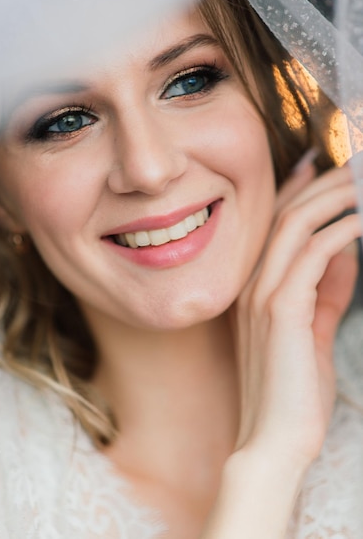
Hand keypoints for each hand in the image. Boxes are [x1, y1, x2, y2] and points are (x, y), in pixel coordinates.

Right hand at [230, 159, 359, 466]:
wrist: (274, 441)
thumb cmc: (294, 392)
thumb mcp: (313, 332)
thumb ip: (326, 291)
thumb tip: (345, 253)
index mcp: (255, 288)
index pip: (274, 226)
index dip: (297, 191)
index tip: (320, 165)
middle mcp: (252, 284)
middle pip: (287, 216)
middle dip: (323, 183)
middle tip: (353, 162)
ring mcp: (262, 295)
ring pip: (297, 226)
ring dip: (333, 197)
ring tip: (362, 179)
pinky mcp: (281, 310)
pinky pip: (313, 255)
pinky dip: (339, 231)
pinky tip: (362, 219)